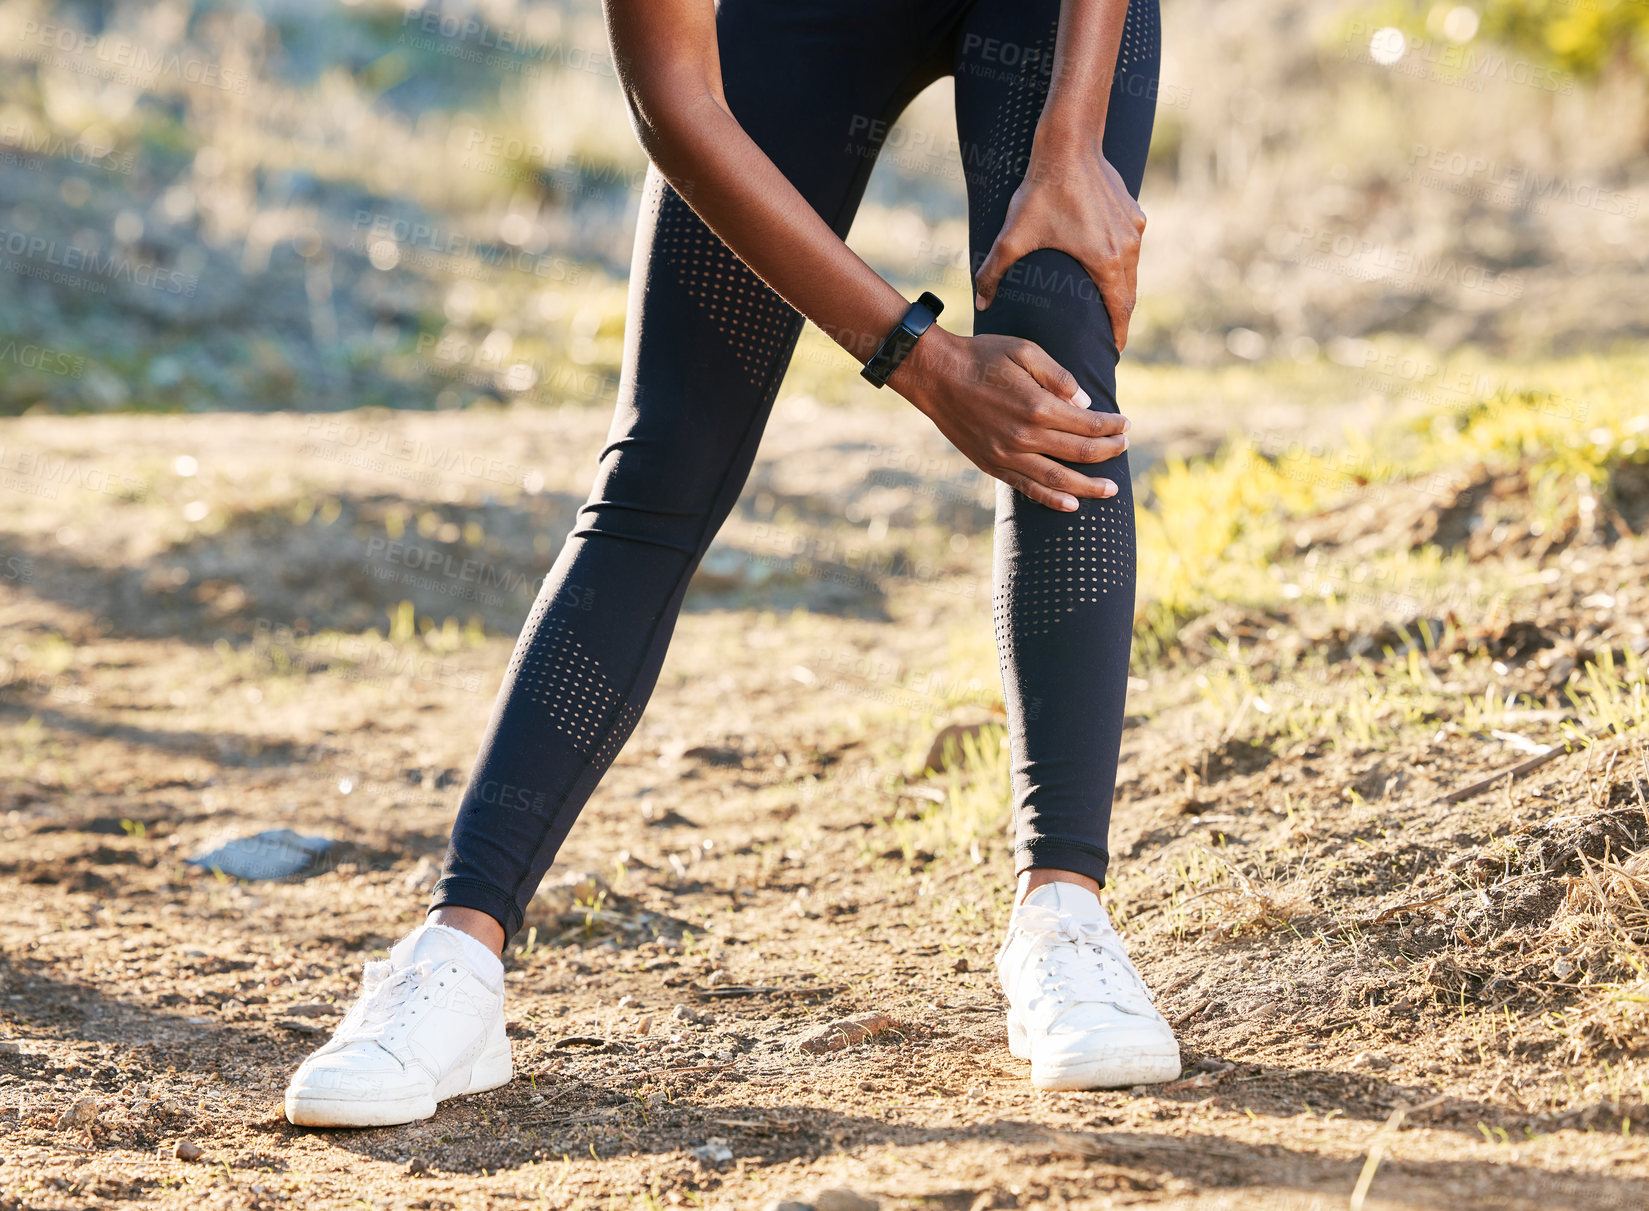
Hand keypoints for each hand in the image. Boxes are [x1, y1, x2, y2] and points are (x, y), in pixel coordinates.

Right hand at [887, 325, 1128, 512]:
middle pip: (1080, 453)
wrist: (935, 376)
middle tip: (1125, 449)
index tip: (1126, 425)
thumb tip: (1085, 404)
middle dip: (1108, 452)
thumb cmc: (981, 356)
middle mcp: (1025, 436)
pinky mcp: (992, 465)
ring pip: (1058, 479)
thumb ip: (1058, 377)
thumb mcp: (1023, 350)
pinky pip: (1028, 488)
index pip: (1088, 424)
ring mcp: (1007, 455)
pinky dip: (1052, 499)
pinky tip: (1072, 504)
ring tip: (1111, 490)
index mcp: (1037, 405)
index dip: (1112, 427)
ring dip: (1089, 486)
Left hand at [973, 131, 1145, 351]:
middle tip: (1110, 339)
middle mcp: (1126, 247)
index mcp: (1105, 260)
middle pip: (1130, 294)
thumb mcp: (1013, 236)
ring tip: (1110, 309)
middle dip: (1121, 319)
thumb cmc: (1042, 191)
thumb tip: (979, 304)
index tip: (1113, 352)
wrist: (1069, 144)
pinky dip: (1123, 262)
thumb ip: (993, 272)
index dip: (1117, 334)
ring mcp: (1133, 228)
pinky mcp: (1134, 212)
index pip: (1120, 310)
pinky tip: (1108, 267)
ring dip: (1123, 290)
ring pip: (1134, 270)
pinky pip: (1131, 246)